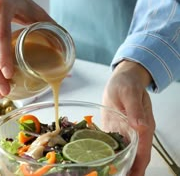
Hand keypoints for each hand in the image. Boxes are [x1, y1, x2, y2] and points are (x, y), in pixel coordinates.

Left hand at [102, 60, 154, 175]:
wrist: (123, 76)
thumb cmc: (127, 82)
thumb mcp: (130, 92)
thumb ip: (135, 109)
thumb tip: (140, 127)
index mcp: (144, 125)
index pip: (144, 152)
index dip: (138, 168)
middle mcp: (137, 132)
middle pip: (135, 158)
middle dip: (128, 170)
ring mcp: (126, 131)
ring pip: (124, 153)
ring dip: (118, 164)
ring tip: (106, 173)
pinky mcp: (116, 128)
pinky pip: (113, 144)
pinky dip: (109, 154)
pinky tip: (99, 159)